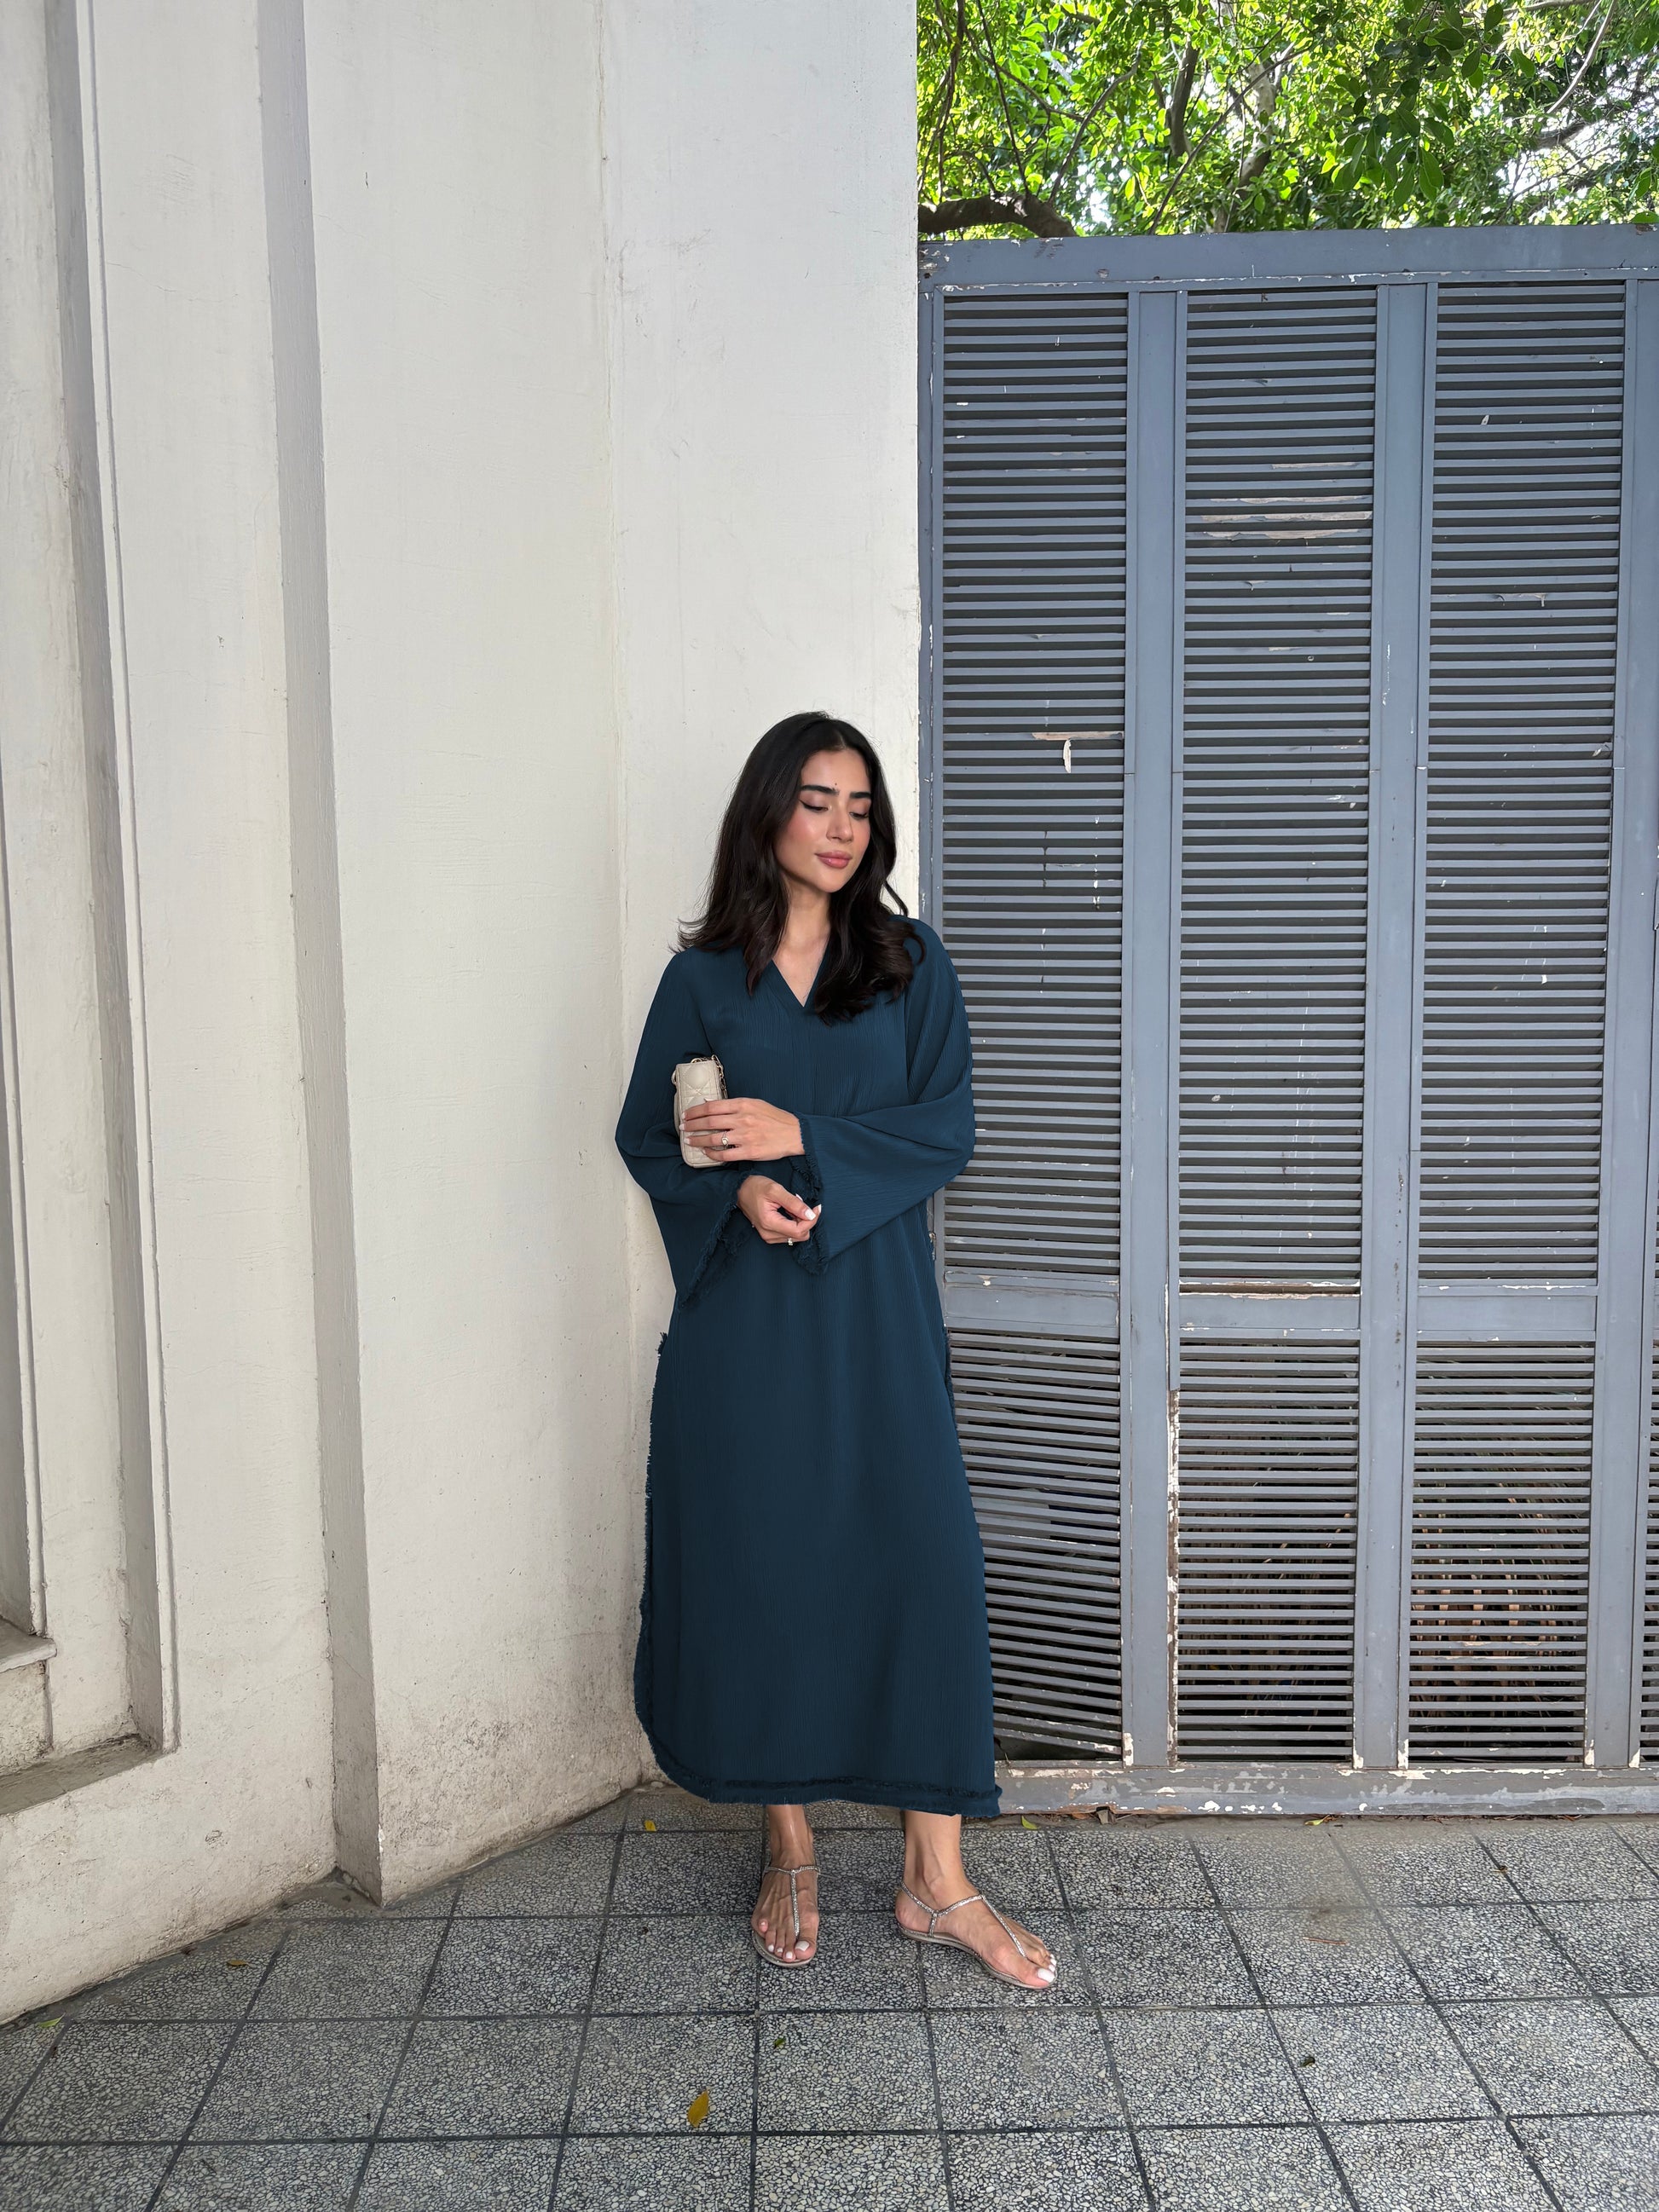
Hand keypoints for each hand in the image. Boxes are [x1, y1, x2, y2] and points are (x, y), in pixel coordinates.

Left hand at [681, 1096, 803, 1162]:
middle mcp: (742, 1119)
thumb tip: (710, 1106)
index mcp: (743, 1104)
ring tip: (689, 1141)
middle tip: (683, 1128)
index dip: (695, 1111)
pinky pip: (724, 1154)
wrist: (794, 1133)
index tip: (686, 1115)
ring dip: (698, 1140)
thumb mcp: (755, 1104)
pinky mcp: (749, 1151)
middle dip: (692, 1125)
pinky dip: (712, 1153)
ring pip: (713, 1138)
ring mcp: (745, 1136)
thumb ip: (734, 1105)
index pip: (711, 1107)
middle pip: (708, 1122)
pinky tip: (706, 1152)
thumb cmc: (775, 1118)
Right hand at [738, 1176, 819, 1245]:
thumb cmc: (755, 1187)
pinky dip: (795, 1224)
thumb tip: (810, 1214)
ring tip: (794, 1206)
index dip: (812, 1220)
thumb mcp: (776, 1189)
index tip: (817, 1207)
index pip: (799, 1230)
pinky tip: (790, 1211)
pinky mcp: (769, 1235)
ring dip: (800, 1222)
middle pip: (799, 1235)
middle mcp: (769, 1234)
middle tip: (801, 1203)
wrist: (739, 1190)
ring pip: (796, 1236)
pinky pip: (789, 1234)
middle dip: (806, 1220)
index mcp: (769, 1223)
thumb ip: (794, 1203)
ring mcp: (768, 1236)